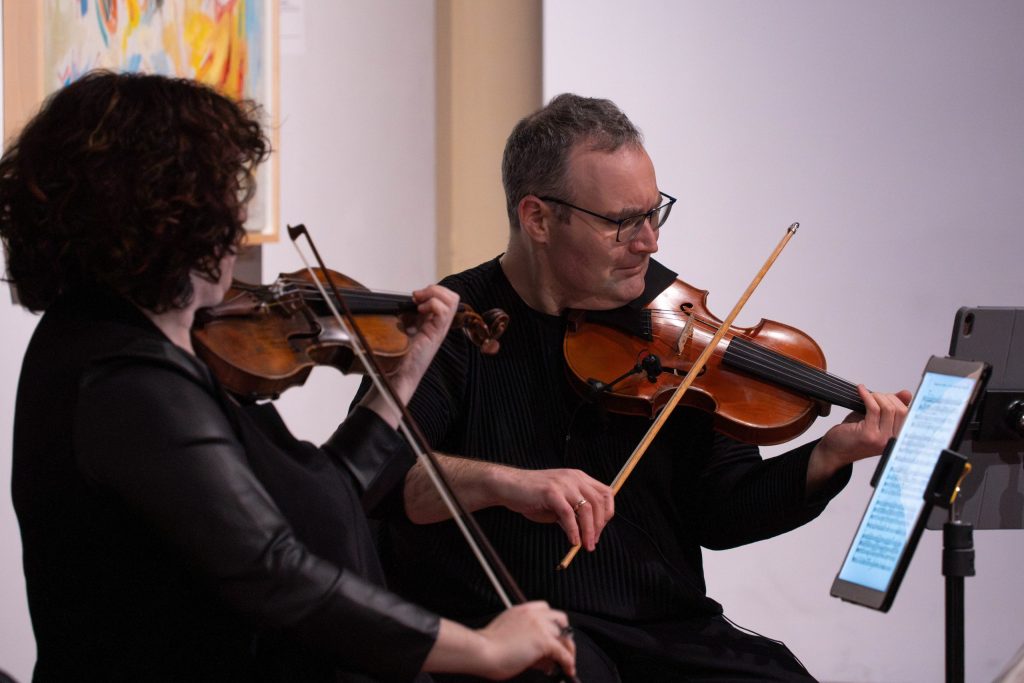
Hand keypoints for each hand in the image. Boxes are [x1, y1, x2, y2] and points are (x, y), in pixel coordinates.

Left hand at [360, 284, 458, 425]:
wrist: (397, 375)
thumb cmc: (398, 356)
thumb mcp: (402, 329)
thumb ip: (407, 315)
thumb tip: (406, 300)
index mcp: (433, 322)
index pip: (446, 298)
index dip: (433, 291)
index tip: (415, 296)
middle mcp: (440, 325)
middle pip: (453, 297)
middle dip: (435, 290)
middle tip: (419, 297)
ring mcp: (439, 330)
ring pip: (452, 300)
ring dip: (434, 295)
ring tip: (420, 303)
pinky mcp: (436, 335)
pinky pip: (444, 312)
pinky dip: (432, 304)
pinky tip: (420, 310)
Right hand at [473, 602, 575, 679]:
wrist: (482, 651)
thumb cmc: (487, 647)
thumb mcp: (507, 635)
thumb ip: (526, 640)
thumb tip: (542, 657)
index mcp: (521, 610)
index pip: (546, 609)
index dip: (552, 624)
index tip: (554, 635)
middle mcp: (533, 614)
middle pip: (560, 620)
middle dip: (564, 635)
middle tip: (564, 650)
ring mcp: (540, 626)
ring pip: (565, 636)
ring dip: (568, 650)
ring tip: (566, 664)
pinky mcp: (544, 641)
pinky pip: (563, 653)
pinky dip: (569, 662)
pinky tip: (568, 669)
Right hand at [491, 466, 613, 550]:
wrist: (509, 486)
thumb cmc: (532, 495)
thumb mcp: (558, 503)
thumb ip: (573, 513)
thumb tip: (586, 532)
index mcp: (578, 478)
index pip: (605, 493)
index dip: (608, 512)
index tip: (601, 529)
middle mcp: (574, 478)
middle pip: (599, 502)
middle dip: (599, 526)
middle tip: (593, 542)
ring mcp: (563, 484)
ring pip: (587, 509)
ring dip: (589, 531)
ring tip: (586, 545)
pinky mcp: (551, 492)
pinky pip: (568, 514)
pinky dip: (573, 530)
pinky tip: (573, 541)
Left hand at [807, 384, 911, 490]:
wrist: (834, 452)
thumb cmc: (853, 436)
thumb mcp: (875, 419)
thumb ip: (890, 407)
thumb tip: (907, 393)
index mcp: (896, 438)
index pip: (908, 414)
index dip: (898, 400)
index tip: (887, 395)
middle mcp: (892, 441)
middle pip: (900, 410)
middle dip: (887, 397)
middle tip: (874, 395)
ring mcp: (881, 439)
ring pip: (888, 408)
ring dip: (877, 396)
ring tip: (867, 395)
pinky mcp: (868, 434)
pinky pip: (873, 409)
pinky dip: (867, 396)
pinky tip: (860, 391)